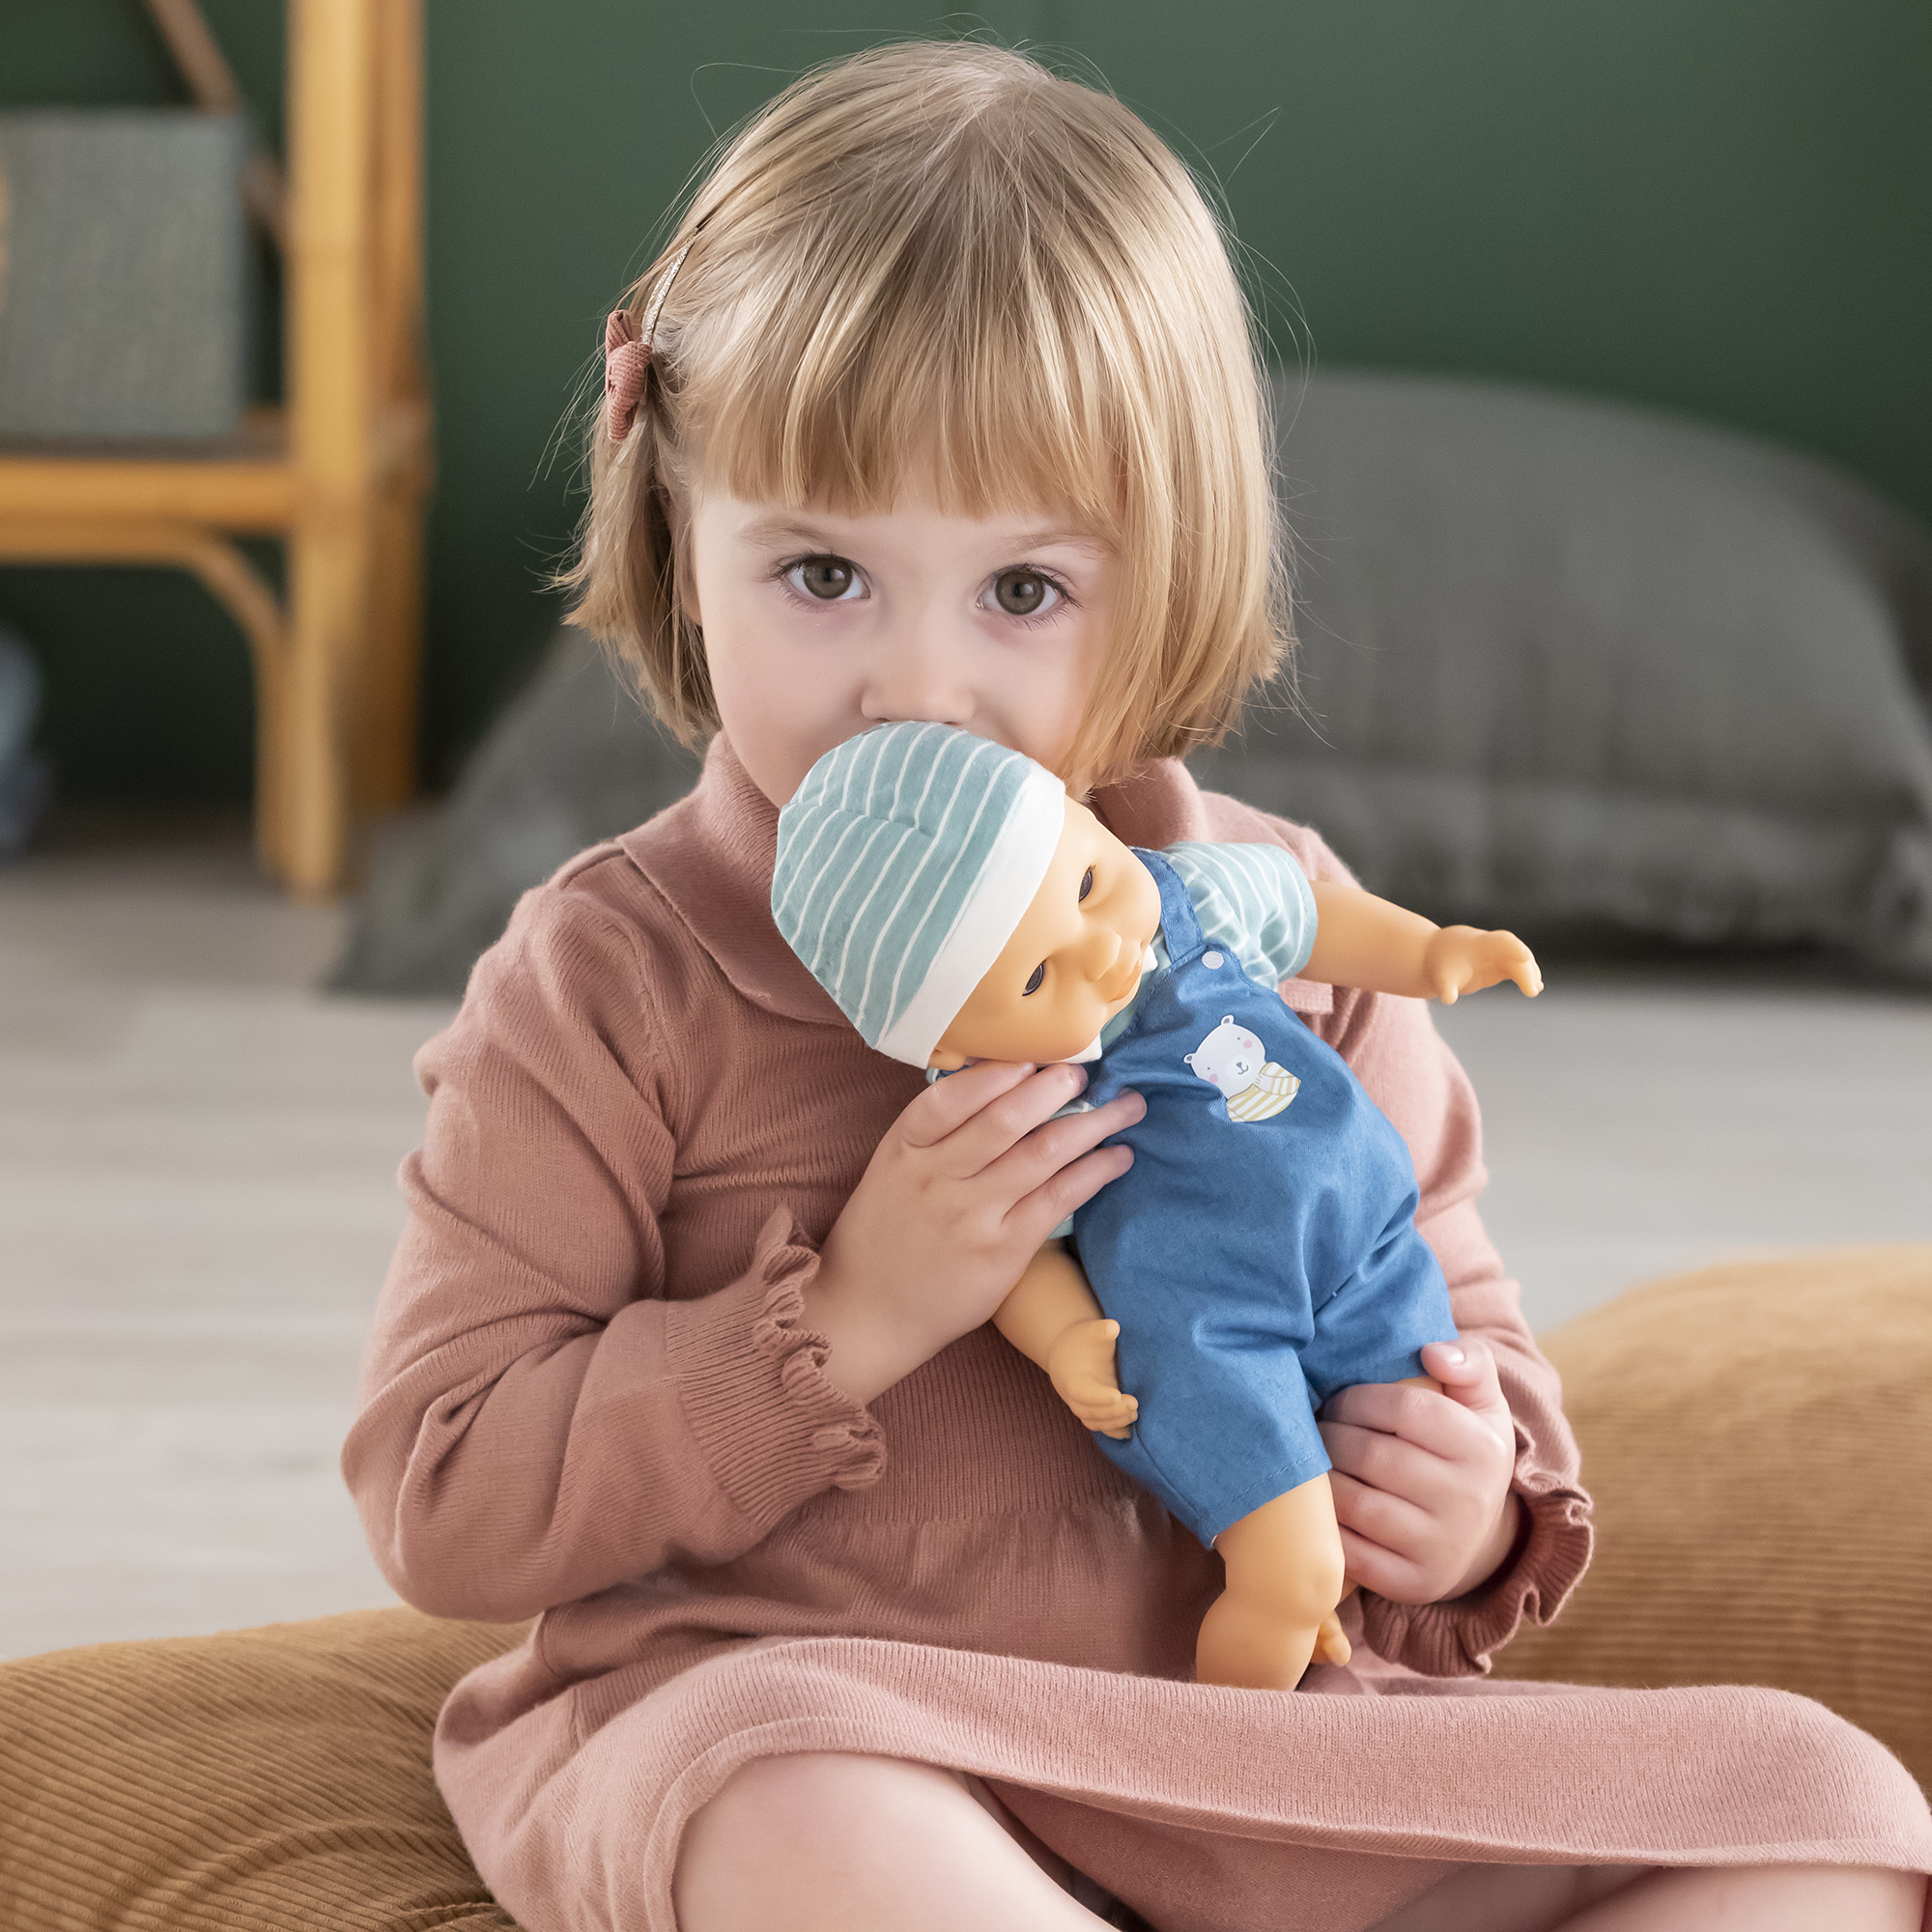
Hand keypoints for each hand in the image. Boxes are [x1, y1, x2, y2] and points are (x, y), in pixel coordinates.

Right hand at [808, 1061, 1143, 1404]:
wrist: (867, 1313)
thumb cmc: (885, 1234)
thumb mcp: (892, 1171)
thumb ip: (936, 1133)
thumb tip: (1000, 1083)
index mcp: (904, 1149)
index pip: (949, 1098)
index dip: (995, 1074)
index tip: (1032, 1057)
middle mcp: (936, 1177)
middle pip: (1004, 1120)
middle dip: (1054, 1088)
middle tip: (1085, 1071)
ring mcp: (971, 1216)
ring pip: (1042, 1154)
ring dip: (1093, 1124)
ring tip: (1127, 1106)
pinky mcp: (1002, 1251)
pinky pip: (1057, 1199)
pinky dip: (1094, 1172)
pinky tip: (1118, 1157)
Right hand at [1046, 1318, 1138, 1439]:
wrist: (1068, 1353)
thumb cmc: (1082, 1340)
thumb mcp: (1089, 1331)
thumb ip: (1101, 1330)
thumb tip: (1113, 1327)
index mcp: (1071, 1378)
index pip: (1083, 1392)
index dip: (1099, 1396)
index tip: (1117, 1394)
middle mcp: (1073, 1397)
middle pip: (1090, 1411)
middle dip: (1112, 1411)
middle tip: (1134, 1403)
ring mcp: (1082, 1407)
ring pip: (1095, 1422)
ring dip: (1114, 1422)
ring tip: (1135, 1413)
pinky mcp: (1092, 1412)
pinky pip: (1100, 1427)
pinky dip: (1113, 1432)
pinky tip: (1129, 1431)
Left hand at [1316, 1339, 1521, 1604]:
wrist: (1477, 1539)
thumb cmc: (1464, 1452)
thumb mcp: (1480, 1405)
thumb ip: (1469, 1363)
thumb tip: (1432, 1351)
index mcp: (1483, 1449)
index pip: (1408, 1409)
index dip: (1359, 1398)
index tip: (1340, 1398)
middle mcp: (1468, 1501)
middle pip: (1373, 1455)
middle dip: (1331, 1434)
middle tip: (1316, 1427)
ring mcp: (1441, 1547)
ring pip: (1356, 1503)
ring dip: (1321, 1478)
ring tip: (1312, 1461)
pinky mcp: (1412, 1583)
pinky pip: (1350, 1551)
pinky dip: (1325, 1526)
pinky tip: (1318, 1505)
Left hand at [1421, 927, 1541, 1003]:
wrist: (1442, 954)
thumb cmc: (1442, 965)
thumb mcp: (1442, 977)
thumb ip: (1447, 987)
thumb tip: (1448, 999)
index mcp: (1480, 944)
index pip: (1502, 940)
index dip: (1514, 948)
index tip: (1526, 957)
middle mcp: (1494, 947)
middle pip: (1516, 955)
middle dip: (1526, 971)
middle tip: (1532, 991)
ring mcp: (1499, 955)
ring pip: (1521, 962)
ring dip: (1530, 975)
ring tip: (1534, 991)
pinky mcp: (1501, 965)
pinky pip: (1519, 970)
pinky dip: (1527, 978)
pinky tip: (1536, 988)